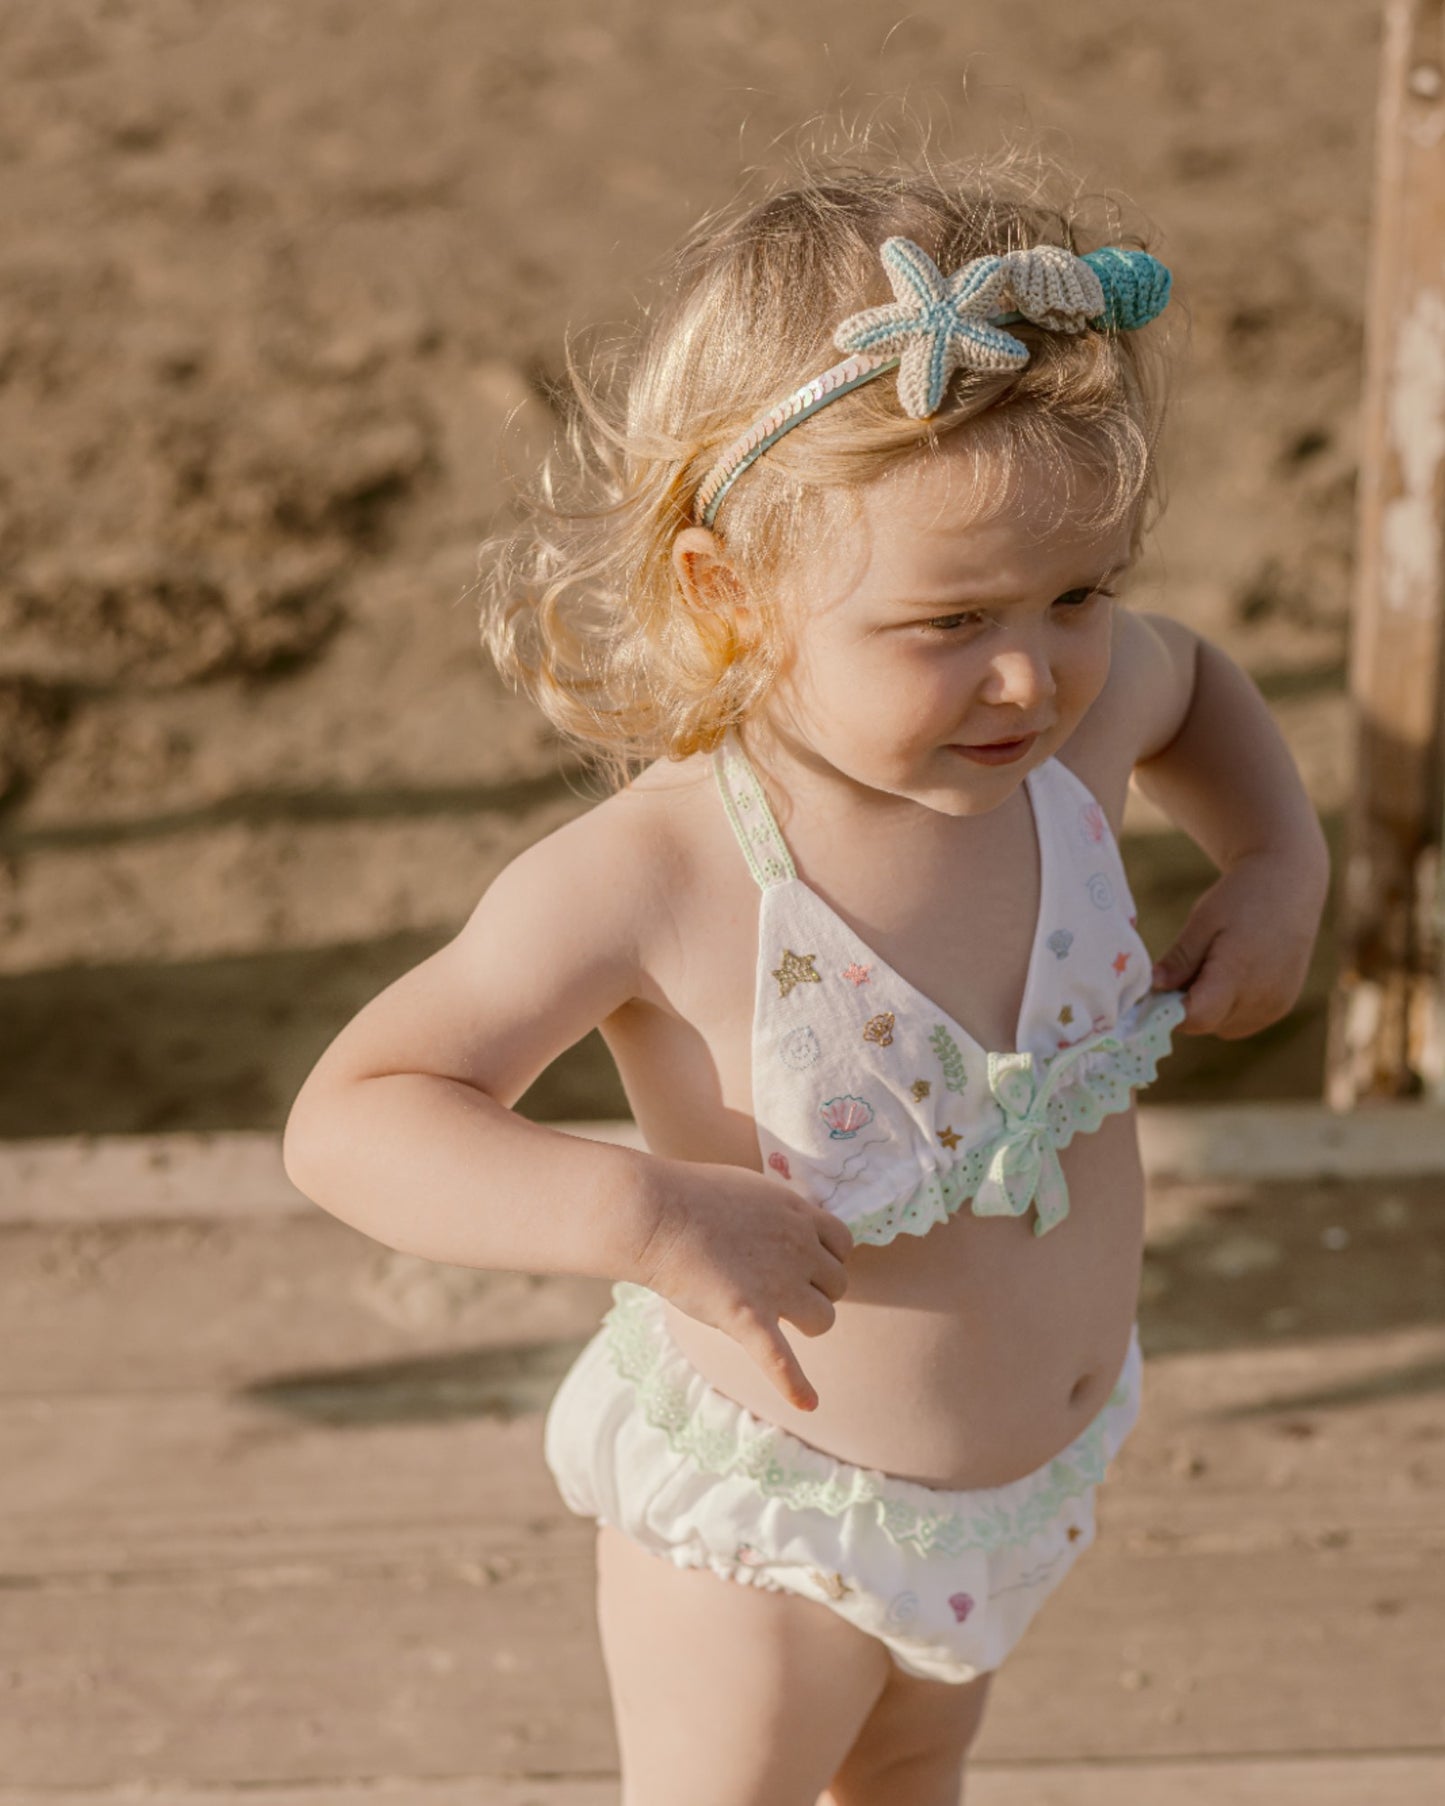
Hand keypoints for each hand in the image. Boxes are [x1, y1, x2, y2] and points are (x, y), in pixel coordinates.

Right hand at [632, 1159, 853, 1412]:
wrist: (654, 1213)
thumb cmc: (690, 1195)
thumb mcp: (749, 1187)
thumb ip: (775, 1211)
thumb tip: (783, 1226)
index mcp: (798, 1216)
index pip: (842, 1244)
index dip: (827, 1257)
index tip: (808, 1263)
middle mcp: (798, 1250)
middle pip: (837, 1283)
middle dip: (817, 1289)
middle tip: (786, 1290)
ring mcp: (777, 1286)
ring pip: (824, 1319)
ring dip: (809, 1322)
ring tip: (784, 1322)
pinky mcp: (749, 1319)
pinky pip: (781, 1361)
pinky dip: (795, 1385)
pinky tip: (807, 1404)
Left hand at [1148, 846, 1326, 1037]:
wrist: (1291, 883)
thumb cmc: (1241, 896)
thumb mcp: (1202, 920)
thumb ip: (1179, 959)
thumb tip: (1153, 987)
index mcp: (1238, 973)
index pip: (1196, 1018)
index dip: (1170, 1011)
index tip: (1157, 993)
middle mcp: (1261, 996)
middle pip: (1207, 1024)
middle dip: (1188, 1005)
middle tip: (1184, 970)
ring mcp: (1276, 1004)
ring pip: (1224, 1027)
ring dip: (1210, 1009)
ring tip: (1212, 967)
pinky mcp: (1283, 1005)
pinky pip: (1243, 1021)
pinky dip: (1230, 1008)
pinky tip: (1232, 974)